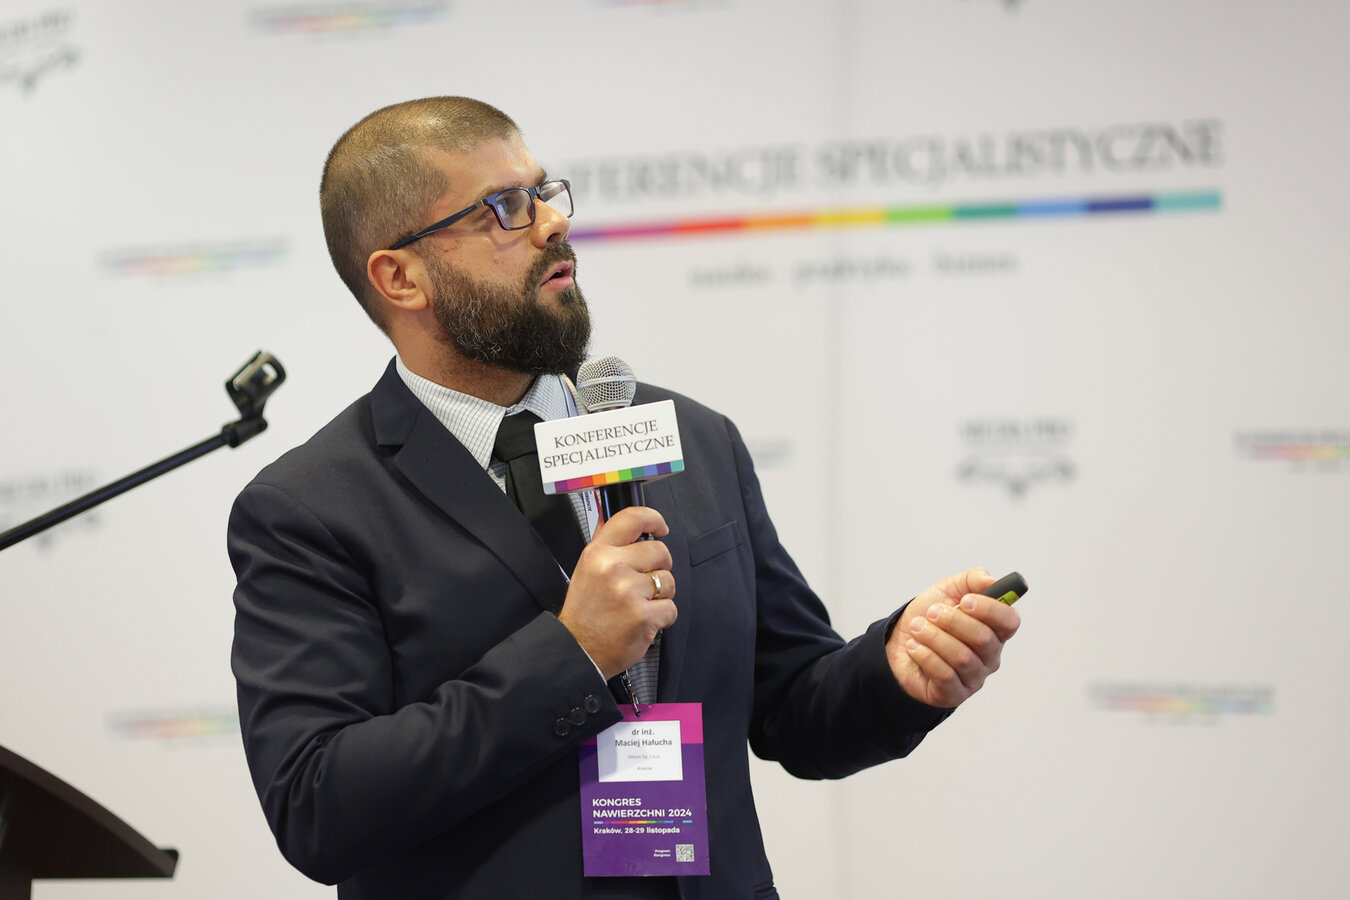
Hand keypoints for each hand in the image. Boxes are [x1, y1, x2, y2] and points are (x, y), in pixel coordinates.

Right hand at [557, 506, 677, 679]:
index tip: (660, 527)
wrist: (578, 650)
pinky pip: (671, 608)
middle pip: (660, 551)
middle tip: (642, 583)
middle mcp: (613, 569)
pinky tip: (643, 620)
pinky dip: (662, 617)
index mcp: (598, 553)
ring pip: (668, 581)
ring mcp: (629, 592)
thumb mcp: (586, 568)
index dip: (654, 519)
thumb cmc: (584, 611)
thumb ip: (605, 542)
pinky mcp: (644, 616)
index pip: (632, 518)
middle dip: (658, 567)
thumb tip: (613, 516)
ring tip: (639, 604)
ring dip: (660, 594)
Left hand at [885, 568, 1020, 708]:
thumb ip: (972, 580)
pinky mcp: (954, 693)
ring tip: (916, 628)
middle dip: (953, 621)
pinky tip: (913, 647)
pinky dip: (926, 656)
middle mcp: (990, 655)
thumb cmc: (930, 618)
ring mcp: (974, 677)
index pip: (1010, 621)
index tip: (964, 601)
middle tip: (931, 612)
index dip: (990, 610)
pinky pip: (945, 675)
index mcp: (994, 629)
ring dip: (934, 638)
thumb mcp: (948, 590)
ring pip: (962, 657)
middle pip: (984, 639)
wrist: (898, 643)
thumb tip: (990, 580)